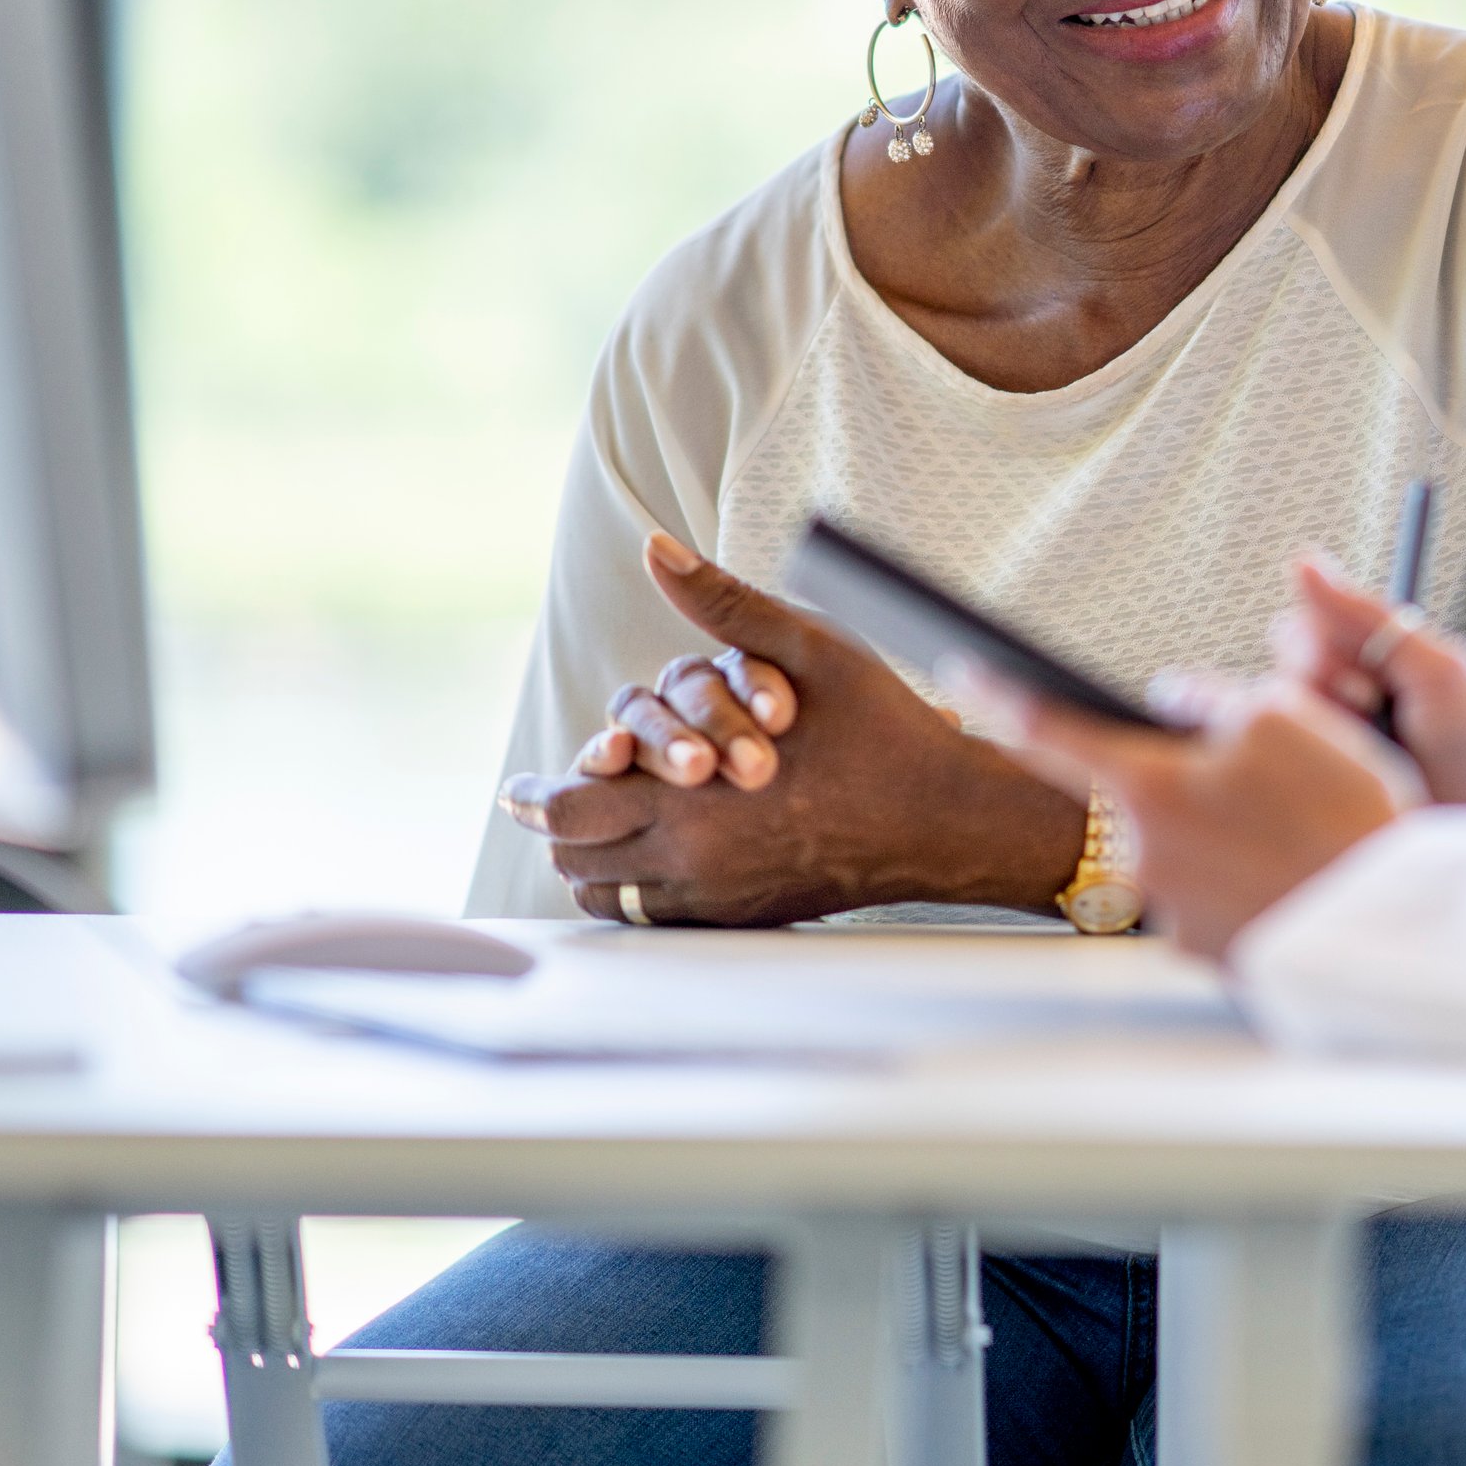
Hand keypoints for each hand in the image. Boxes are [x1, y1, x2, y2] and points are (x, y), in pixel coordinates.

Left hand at [500, 532, 1088, 926]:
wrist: (949, 819)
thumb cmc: (883, 729)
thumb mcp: (806, 646)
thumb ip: (720, 601)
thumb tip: (656, 548)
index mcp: (695, 797)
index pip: (571, 809)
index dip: (534, 797)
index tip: (517, 787)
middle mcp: (696, 859)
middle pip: (576, 859)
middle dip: (555, 824)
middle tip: (544, 798)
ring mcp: (720, 897)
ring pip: (610, 896)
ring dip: (595, 857)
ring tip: (596, 819)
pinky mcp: (745, 915)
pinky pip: (655, 917)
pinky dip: (637, 886)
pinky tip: (652, 848)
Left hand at [953, 667, 1408, 962]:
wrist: (1391, 929)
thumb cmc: (1342, 820)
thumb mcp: (1284, 719)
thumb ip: (1211, 699)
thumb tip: (1175, 701)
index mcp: (1149, 788)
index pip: (1050, 732)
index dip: (1002, 695)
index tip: (964, 671)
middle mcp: (1142, 857)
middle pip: (1141, 790)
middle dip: (1185, 774)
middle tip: (1268, 781)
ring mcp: (1171, 911)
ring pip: (1183, 842)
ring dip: (1223, 828)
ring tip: (1300, 830)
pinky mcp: (1207, 950)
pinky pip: (1214, 889)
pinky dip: (1246, 873)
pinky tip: (1298, 869)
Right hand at [1271, 557, 1465, 808]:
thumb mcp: (1435, 670)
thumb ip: (1369, 617)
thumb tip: (1302, 559)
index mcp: (1368, 663)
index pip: (1301, 630)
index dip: (1322, 650)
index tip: (1371, 682)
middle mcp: (1338, 704)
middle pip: (1281, 670)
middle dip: (1320, 690)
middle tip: (1371, 715)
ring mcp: (1326, 752)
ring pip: (1272, 719)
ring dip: (1318, 734)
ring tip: (1368, 760)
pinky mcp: (1314, 796)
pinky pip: (1274, 768)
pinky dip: (1303, 769)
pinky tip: (1344, 786)